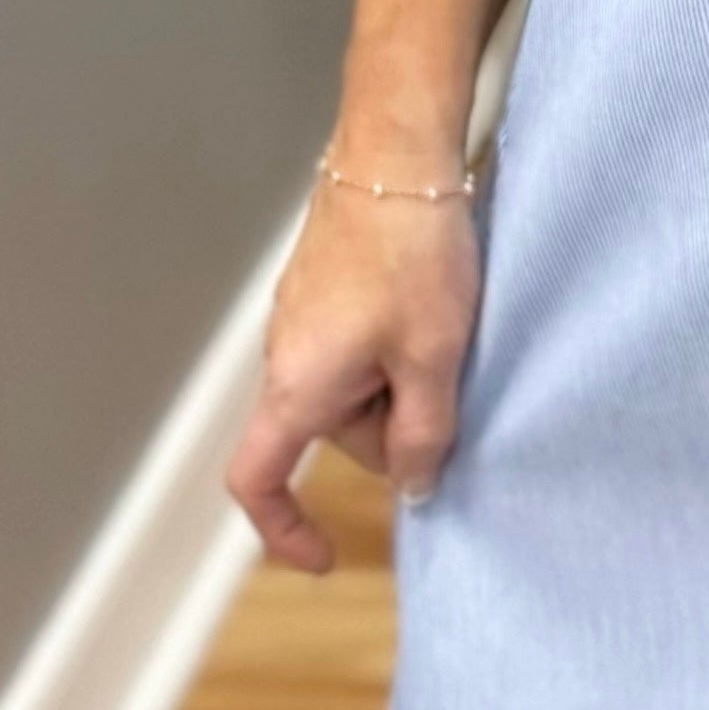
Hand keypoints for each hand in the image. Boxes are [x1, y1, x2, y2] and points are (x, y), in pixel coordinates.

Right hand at [224, 171, 480, 572]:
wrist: (395, 152)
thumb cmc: (412, 255)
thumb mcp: (434, 357)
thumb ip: (424, 434)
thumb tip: (414, 489)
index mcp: (298, 385)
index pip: (257, 480)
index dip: (282, 529)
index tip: (324, 557)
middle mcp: (285, 358)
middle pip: (335, 434)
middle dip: (396, 428)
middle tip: (451, 379)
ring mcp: (301, 321)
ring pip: (353, 390)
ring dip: (401, 383)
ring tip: (446, 331)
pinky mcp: (322, 291)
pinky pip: (356, 348)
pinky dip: (395, 350)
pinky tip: (433, 311)